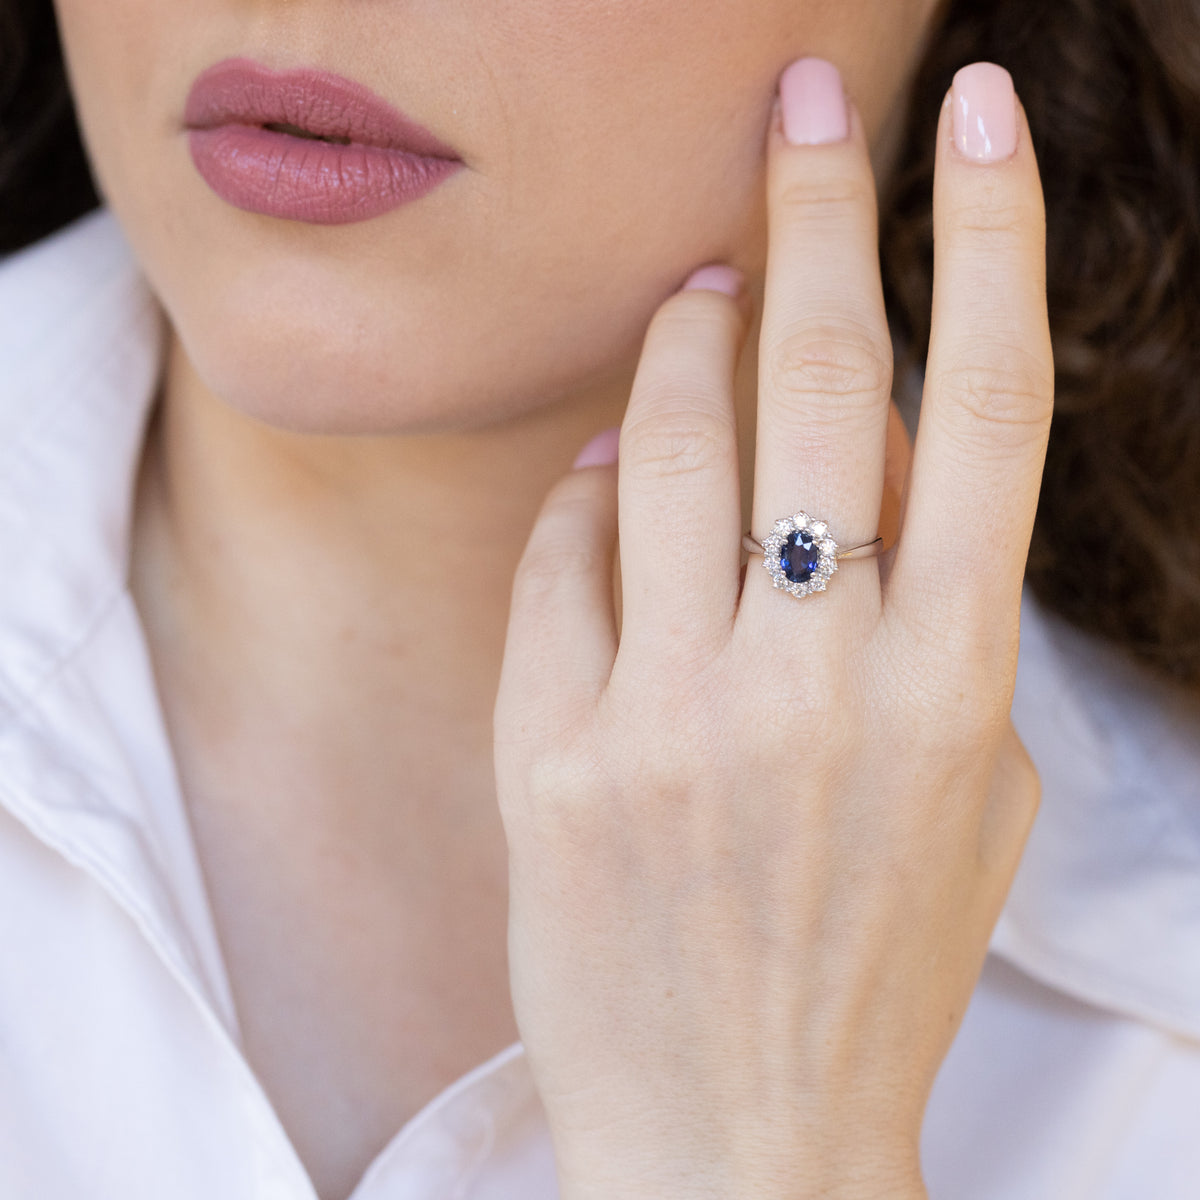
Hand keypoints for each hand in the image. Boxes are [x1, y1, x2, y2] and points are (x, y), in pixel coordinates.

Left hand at [493, 58, 1050, 1199]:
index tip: (973, 117)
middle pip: (822, 379)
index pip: (990, 403)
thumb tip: (867, 445)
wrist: (747, 1135)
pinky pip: (566, 556)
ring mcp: (675, 714)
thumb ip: (936, 608)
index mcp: (955, 681)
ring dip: (680, 343)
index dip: (987, 238)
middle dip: (811, 209)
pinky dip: (589, 498)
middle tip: (797, 104)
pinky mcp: (557, 756)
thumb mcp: (967, 781)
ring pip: (669, 444)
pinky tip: (611, 485)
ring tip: (696, 297)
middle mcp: (820, 676)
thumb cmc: (872, 956)